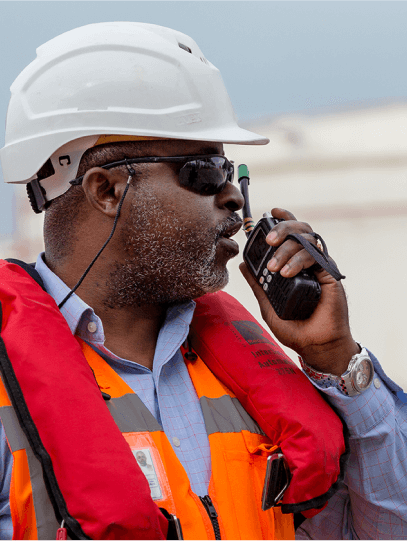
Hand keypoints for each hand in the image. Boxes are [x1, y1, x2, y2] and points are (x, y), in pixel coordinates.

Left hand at [239, 208, 358, 374]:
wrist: (315, 345)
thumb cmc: (295, 328)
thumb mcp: (269, 305)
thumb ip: (257, 284)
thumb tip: (242, 265)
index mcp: (296, 264)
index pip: (292, 235)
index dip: (284, 218)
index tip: (271, 211)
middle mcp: (309, 261)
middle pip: (299, 230)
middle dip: (283, 228)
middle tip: (268, 240)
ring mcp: (320, 266)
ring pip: (306, 239)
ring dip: (287, 248)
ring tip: (274, 267)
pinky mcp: (329, 273)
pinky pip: (315, 255)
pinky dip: (298, 260)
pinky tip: (286, 273)